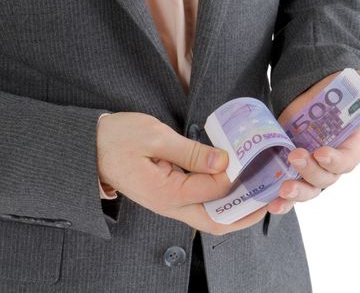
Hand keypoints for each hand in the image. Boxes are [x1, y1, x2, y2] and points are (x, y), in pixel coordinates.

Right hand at [96, 112, 267, 234]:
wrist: (90, 147)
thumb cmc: (117, 138)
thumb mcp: (154, 136)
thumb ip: (191, 151)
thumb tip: (223, 162)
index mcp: (165, 192)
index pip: (213, 191)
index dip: (234, 176)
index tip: (249, 158)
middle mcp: (168, 205)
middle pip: (215, 222)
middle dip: (245, 213)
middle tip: (269, 197)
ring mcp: (167, 204)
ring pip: (209, 216)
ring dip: (234, 207)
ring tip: (256, 191)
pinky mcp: (167, 196)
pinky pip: (198, 205)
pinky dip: (218, 199)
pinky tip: (230, 183)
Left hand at [269, 71, 359, 214]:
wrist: (315, 88)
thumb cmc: (344, 89)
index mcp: (352, 146)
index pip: (347, 160)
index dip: (335, 160)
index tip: (321, 152)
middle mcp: (332, 162)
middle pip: (325, 179)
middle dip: (310, 172)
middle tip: (295, 157)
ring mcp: (310, 165)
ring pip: (308, 189)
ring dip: (297, 193)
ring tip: (284, 189)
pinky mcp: (290, 165)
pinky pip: (289, 188)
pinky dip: (282, 200)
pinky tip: (272, 205)